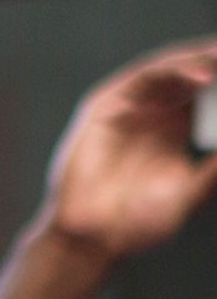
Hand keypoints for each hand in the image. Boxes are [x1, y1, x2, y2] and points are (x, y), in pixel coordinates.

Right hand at [41, 36, 216, 264]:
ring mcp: (130, 107)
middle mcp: (154, 112)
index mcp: (176, 127)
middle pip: (195, 73)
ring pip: (172, 68)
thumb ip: (216, 168)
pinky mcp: (105, 105)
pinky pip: (144, 76)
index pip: (210, 91)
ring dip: (204, 60)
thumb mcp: (195, 191)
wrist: (93, 237)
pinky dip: (174, 69)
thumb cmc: (140, 221)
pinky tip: (204, 74)